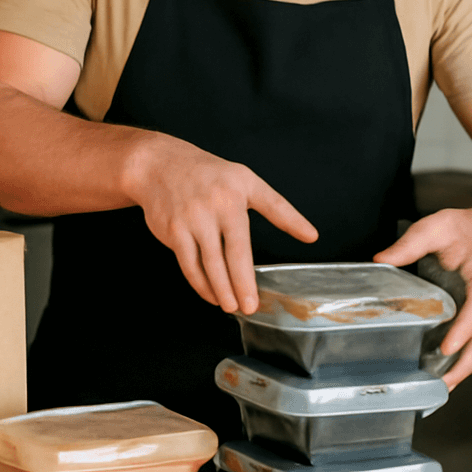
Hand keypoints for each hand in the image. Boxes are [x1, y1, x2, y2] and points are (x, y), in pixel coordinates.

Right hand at [124, 133, 317, 314]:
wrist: (159, 165)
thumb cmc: (209, 175)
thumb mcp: (247, 181)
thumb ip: (278, 209)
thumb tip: (311, 235)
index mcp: (237, 194)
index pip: (267, 215)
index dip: (287, 227)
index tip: (305, 242)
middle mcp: (214, 206)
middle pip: (232, 254)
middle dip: (242, 285)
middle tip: (250, 306)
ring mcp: (191, 220)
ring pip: (209, 264)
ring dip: (221, 290)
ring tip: (231, 306)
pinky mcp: (173, 232)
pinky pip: (189, 265)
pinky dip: (200, 284)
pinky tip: (211, 294)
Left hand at [373, 207, 471, 389]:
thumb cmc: (465, 231)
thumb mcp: (437, 226)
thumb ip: (411, 243)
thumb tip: (380, 259)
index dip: (464, 330)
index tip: (446, 348)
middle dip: (463, 363)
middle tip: (437, 383)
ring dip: (465, 370)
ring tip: (439, 388)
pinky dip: (467, 365)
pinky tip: (446, 376)